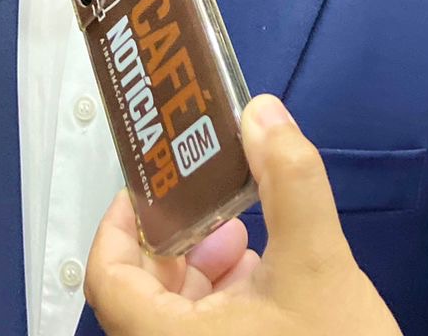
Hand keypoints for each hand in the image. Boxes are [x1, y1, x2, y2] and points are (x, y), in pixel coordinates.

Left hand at [85, 94, 401, 335]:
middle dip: (179, 240)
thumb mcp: (320, 265)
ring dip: (205, 271)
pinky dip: (225, 304)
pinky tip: (270, 281)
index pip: (107, 278)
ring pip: (176, 317)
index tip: (157, 183)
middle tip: (218, 206)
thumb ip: (290, 183)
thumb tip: (260, 112)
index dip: (122, 223)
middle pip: (142, 294)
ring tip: (251, 240)